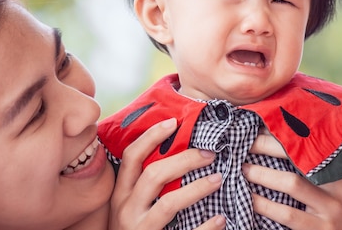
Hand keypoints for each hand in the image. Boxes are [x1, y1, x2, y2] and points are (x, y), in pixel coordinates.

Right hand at [109, 118, 225, 229]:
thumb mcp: (130, 206)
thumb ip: (145, 183)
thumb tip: (176, 150)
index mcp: (121, 195)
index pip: (131, 157)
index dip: (151, 137)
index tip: (174, 122)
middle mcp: (126, 211)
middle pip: (154, 175)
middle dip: (184, 160)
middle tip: (210, 153)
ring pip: (168, 204)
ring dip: (197, 188)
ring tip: (219, 178)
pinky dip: (205, 227)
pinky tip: (220, 219)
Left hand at [246, 128, 341, 229]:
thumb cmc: (336, 214)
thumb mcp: (334, 190)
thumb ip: (316, 170)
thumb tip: (279, 143)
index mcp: (340, 171)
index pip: (310, 143)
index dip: (284, 132)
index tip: (261, 123)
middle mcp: (338, 187)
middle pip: (300, 158)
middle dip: (269, 147)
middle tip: (246, 143)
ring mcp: (331, 210)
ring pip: (292, 184)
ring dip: (263, 174)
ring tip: (244, 169)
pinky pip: (286, 214)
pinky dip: (264, 205)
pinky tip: (251, 199)